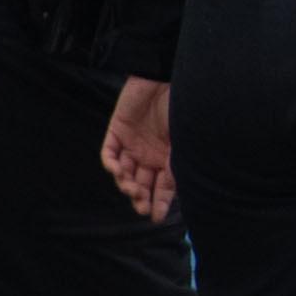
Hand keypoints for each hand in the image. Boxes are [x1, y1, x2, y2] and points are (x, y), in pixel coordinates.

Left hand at [101, 77, 174, 223]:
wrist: (165, 77)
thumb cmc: (182, 107)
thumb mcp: (186, 142)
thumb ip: (179, 167)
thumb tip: (180, 195)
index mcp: (170, 156)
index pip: (164, 186)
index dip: (160, 203)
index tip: (155, 218)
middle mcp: (151, 153)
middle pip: (142, 183)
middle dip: (140, 197)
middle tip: (140, 205)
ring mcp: (133, 143)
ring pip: (124, 173)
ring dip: (126, 184)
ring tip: (130, 188)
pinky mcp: (117, 131)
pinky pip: (109, 154)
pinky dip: (111, 165)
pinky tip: (117, 171)